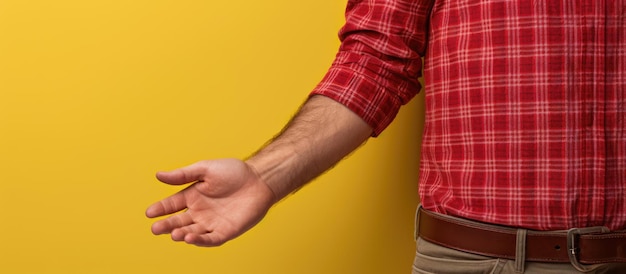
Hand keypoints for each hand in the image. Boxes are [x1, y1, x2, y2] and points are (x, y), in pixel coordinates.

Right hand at [145, 158, 275, 246]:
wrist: (260, 179)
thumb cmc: (234, 172)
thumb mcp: (205, 169)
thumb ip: (183, 175)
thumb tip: (158, 175)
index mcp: (192, 196)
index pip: (171, 205)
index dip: (160, 209)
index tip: (149, 213)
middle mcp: (200, 212)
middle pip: (179, 221)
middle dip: (166, 225)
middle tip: (155, 228)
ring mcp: (212, 223)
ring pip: (192, 232)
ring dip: (182, 234)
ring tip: (174, 234)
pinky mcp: (226, 231)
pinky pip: (210, 239)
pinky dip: (200, 240)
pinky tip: (190, 238)